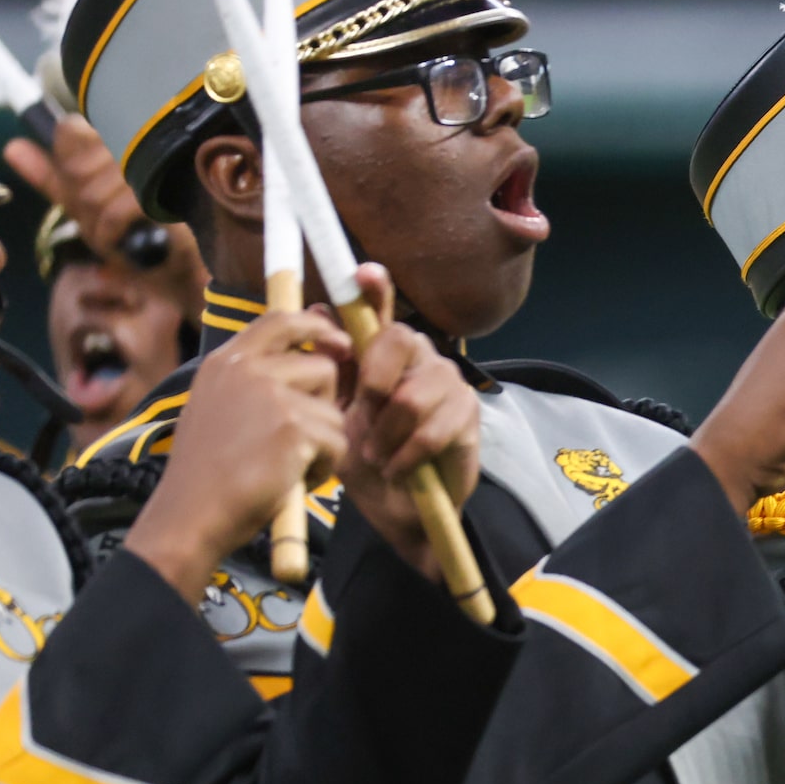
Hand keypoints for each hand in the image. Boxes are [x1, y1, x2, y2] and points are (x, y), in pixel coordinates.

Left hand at [2, 116, 203, 313]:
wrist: (185, 278)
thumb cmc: (139, 241)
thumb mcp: (88, 209)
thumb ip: (53, 179)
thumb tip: (13, 146)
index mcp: (119, 144)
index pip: (72, 130)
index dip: (68, 163)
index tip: (83, 191)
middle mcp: (142, 151)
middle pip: (79, 163)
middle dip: (81, 203)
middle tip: (101, 225)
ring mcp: (159, 174)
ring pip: (95, 189)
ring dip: (96, 224)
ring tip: (114, 238)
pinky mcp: (170, 203)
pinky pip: (119, 209)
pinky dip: (111, 233)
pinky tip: (122, 245)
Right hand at [123, 308, 349, 603]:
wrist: (192, 513)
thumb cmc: (208, 472)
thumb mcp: (219, 407)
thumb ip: (253, 379)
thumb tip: (308, 352)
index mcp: (226, 361)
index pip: (280, 320)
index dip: (316, 326)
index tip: (338, 342)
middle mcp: (246, 369)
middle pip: (321, 367)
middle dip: (324, 405)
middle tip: (299, 439)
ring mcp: (270, 394)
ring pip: (333, 411)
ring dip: (324, 443)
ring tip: (289, 464)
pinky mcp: (293, 426)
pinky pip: (337, 442)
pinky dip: (324, 468)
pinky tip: (292, 479)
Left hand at [333, 265, 482, 581]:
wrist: (397, 510)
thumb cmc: (366, 460)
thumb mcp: (335, 416)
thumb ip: (332, 369)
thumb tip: (316, 310)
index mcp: (384, 354)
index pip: (382, 310)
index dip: (377, 289)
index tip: (363, 274)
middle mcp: (420, 358)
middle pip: (400, 340)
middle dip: (373, 381)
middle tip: (362, 417)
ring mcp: (448, 384)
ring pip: (412, 393)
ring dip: (388, 431)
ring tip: (379, 456)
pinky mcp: (468, 416)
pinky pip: (432, 427)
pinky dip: (408, 452)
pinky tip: (399, 467)